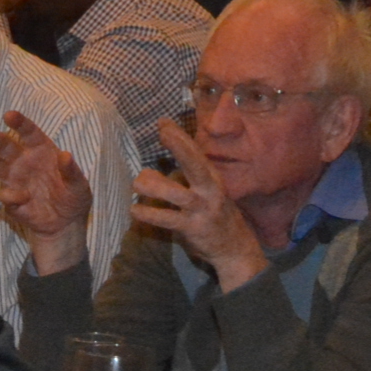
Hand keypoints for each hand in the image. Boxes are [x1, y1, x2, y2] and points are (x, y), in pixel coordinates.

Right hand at [0, 111, 92, 272]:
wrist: (66, 223)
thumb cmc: (73, 197)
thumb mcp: (79, 184)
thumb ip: (71, 171)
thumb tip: (66, 155)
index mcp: (42, 151)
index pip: (28, 133)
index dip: (19, 123)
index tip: (9, 115)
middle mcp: (24, 162)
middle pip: (6, 146)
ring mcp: (15, 180)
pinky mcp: (12, 201)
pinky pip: (6, 196)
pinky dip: (11, 197)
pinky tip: (23, 199)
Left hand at [132, 119, 267, 292]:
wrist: (234, 248)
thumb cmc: (213, 215)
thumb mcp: (205, 192)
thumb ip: (183, 179)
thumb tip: (149, 169)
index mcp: (212, 179)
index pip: (196, 153)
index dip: (180, 137)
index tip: (163, 122)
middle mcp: (210, 191)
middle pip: (196, 165)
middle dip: (180, 147)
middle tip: (163, 133)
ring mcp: (202, 210)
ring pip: (179, 195)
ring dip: (156, 187)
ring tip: (138, 183)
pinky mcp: (194, 229)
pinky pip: (169, 220)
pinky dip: (151, 214)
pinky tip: (135, 210)